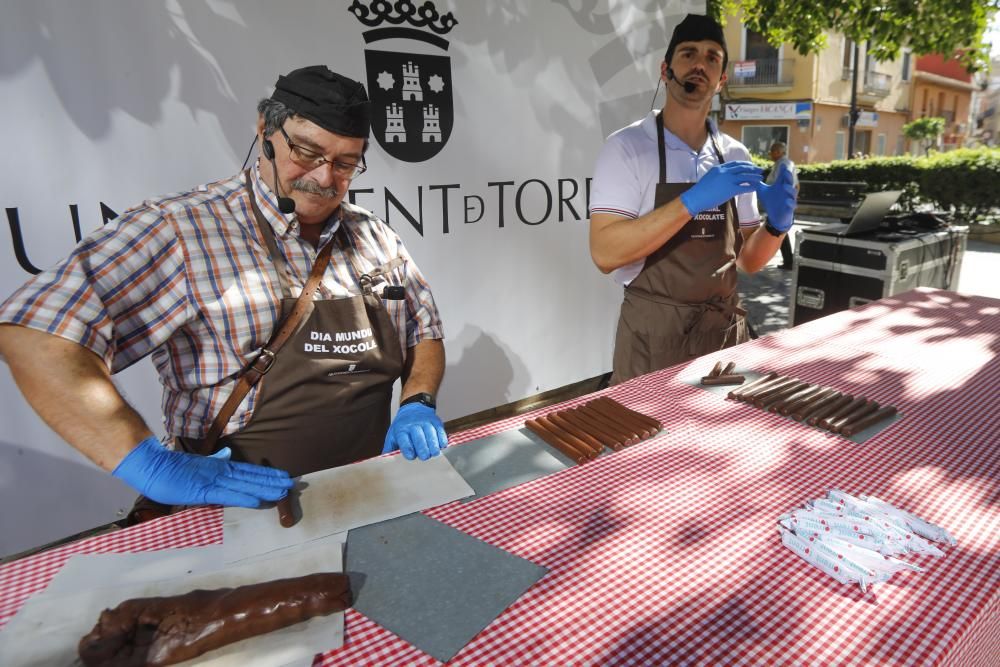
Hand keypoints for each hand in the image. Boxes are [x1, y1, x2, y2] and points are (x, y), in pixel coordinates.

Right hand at [112, 437, 292, 507]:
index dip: (267, 474)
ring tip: (283, 491)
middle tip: (293, 485)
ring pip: (245, 484)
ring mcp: (213, 480)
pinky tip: (258, 501)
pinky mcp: (203, 490)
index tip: (283, 477)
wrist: (151, 466)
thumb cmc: (173, 468)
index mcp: (220, 467)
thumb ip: (214, 461)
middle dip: (272, 481)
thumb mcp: (198, 464)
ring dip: (265, 488)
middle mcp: (220, 472)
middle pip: (252, 476)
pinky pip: (227, 495)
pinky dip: (244, 498)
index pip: (248, 471)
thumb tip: (228, 455)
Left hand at [382, 402, 447, 460]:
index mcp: (401, 429)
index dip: (408, 448)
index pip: (404, 439)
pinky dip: (442, 439)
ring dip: (433, 445)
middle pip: (419, 437)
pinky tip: (441, 446)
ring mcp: (426, 422)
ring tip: (434, 453)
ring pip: (431, 434)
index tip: (411, 456)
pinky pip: (440, 431)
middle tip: (424, 457)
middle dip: (422, 449)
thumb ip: (389, 448)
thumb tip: (384, 461)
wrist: (414, 407)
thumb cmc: (402, 425)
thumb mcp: (393, 434)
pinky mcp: (436, 422)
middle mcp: (413, 424)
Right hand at [679, 161, 762, 215]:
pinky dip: (751, 187)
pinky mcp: (730, 189)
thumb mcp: (709, 178)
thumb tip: (724, 177)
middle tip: (759, 170)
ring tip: (761, 177)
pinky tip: (755, 187)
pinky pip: (744, 187)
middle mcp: (725, 172)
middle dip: (752, 168)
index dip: (744, 164)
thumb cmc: (700, 190)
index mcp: (719, 168)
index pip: (735, 164)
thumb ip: (718, 175)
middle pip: (742, 168)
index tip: (750, 166)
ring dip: (754, 177)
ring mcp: (728, 180)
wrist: (696, 197)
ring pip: (745, 176)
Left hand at [755, 162, 796, 231]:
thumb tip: (747, 175)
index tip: (782, 163)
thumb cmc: (771, 201)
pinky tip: (787, 201)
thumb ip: (756, 183)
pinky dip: (790, 203)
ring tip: (785, 186)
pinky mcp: (790, 208)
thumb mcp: (762, 191)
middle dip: (788, 177)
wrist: (775, 216)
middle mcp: (786, 190)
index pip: (783, 176)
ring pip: (792, 192)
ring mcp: (789, 199)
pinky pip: (792, 205)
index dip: (783, 170)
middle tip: (786, 171)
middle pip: (789, 182)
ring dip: (789, 189)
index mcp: (781, 185)